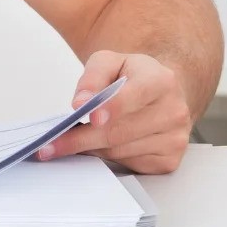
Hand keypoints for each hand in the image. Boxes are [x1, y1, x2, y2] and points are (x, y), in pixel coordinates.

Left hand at [37, 51, 193, 174]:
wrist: (162, 92)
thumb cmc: (132, 76)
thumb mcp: (109, 62)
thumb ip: (92, 77)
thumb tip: (81, 103)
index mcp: (161, 81)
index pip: (132, 96)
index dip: (110, 108)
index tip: (88, 116)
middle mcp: (174, 111)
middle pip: (121, 131)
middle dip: (81, 139)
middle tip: (51, 145)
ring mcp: (175, 139)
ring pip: (120, 151)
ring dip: (91, 148)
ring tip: (70, 141)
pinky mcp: (169, 161)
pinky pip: (129, 164)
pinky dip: (107, 157)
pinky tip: (98, 146)